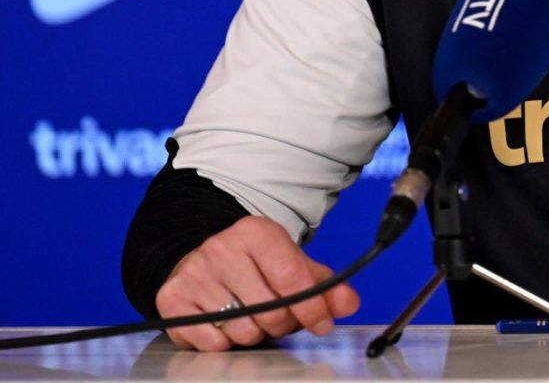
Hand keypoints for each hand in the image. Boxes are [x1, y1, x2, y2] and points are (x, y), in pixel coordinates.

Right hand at [155, 216, 359, 350]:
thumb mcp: (291, 264)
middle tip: (281, 319)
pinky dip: (226, 343)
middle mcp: (220, 248)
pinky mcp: (171, 300)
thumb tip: (348, 305)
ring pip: (242, 330)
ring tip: (252, 318)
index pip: (292, 277)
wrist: (199, 261)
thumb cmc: (254, 266)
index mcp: (256, 232)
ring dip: (255, 334)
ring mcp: (193, 274)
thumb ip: (325, 285)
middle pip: (269, 309)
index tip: (323, 324)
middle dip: (283, 324)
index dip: (313, 308)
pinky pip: (213, 344)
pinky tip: (225, 323)